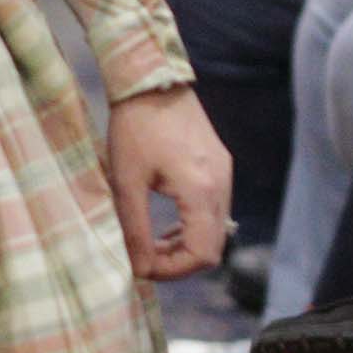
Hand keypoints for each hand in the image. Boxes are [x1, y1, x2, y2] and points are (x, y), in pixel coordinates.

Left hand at [108, 85, 230, 280]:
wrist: (151, 80)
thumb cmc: (134, 128)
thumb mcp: (127, 182)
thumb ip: (135, 228)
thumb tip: (139, 268)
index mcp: (201, 190)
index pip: (202, 253)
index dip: (173, 271)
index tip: (143, 269)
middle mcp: (221, 184)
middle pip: (214, 247)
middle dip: (180, 262)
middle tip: (146, 261)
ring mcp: (225, 174)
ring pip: (216, 230)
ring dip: (187, 246)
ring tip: (152, 245)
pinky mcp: (220, 165)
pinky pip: (215, 210)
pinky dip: (194, 226)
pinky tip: (168, 225)